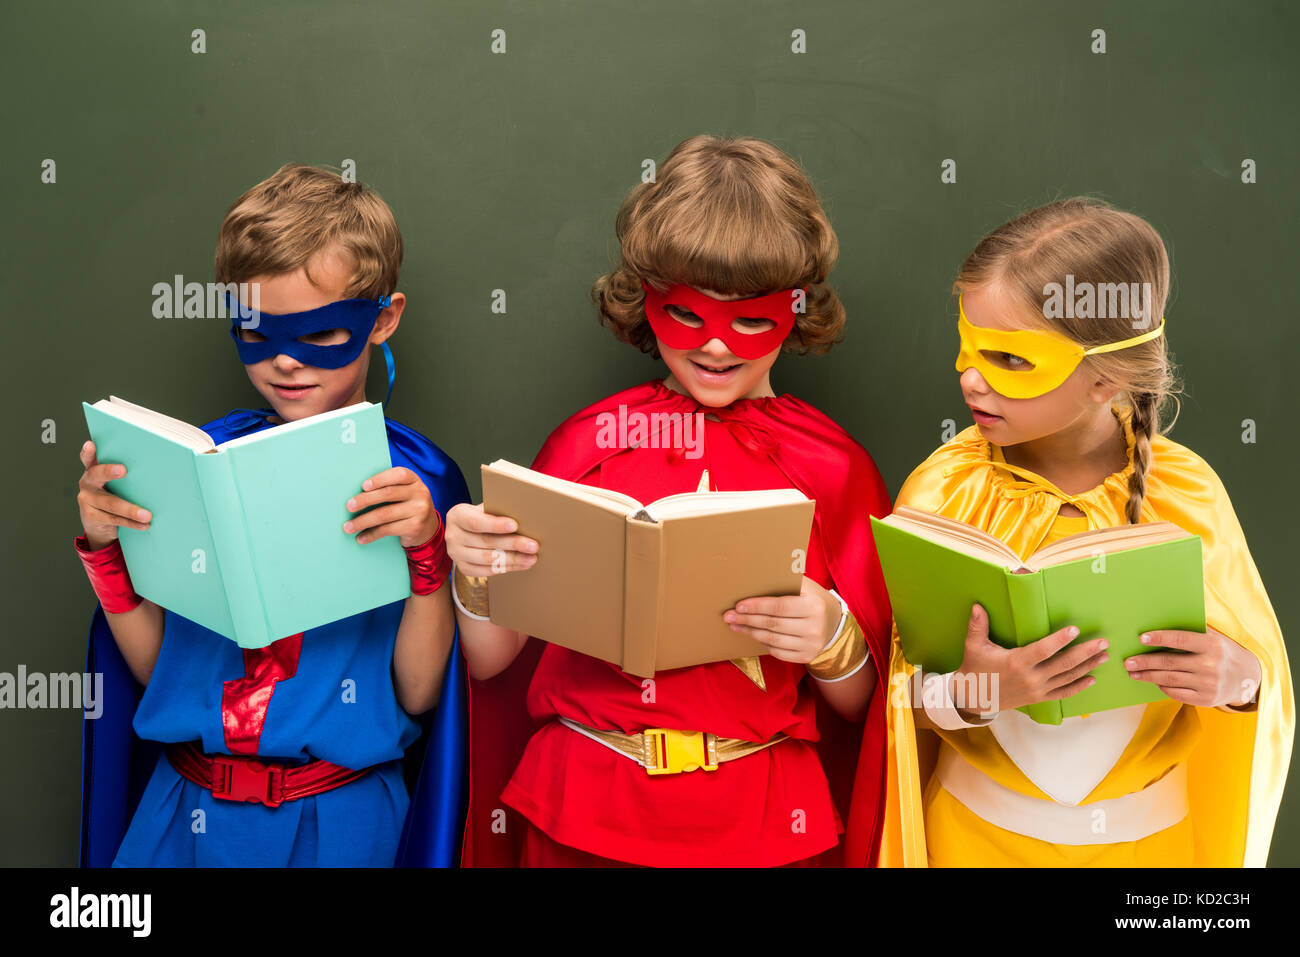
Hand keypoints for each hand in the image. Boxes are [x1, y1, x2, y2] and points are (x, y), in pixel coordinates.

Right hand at [77, 440, 152, 548]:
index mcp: (94, 470)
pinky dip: (131, 523)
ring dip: (130, 510)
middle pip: (97, 475)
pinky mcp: (91, 516)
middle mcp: (88, 482)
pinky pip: (113, 519)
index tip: (91, 445)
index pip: (89, 458)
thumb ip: (128, 476)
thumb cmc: (115, 496)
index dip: (88, 452)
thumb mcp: (118, 484)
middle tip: (123, 470)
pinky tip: (144, 524)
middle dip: (109, 471)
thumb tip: (157, 472)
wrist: (100, 524)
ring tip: (147, 515)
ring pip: (110, 503)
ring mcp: (87, 500)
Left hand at [343, 467, 439, 547]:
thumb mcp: (404, 491)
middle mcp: (420, 493)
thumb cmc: (407, 504)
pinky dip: (371, 534)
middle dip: (365, 500)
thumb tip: (357, 492)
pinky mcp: (415, 527)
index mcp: (414, 480)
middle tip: (349, 506)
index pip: (398, 475)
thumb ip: (389, 487)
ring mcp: (419, 511)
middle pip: (388, 494)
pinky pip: (387, 530)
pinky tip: (361, 537)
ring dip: (363, 521)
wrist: (428, 527)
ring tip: (348, 527)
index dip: (380, 479)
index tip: (363, 486)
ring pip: (385, 514)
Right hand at [443, 502, 537, 575]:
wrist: (465, 531)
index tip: (515, 525)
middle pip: (486, 542)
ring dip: (513, 559)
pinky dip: (506, 568)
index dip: (495, 525)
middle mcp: (453, 536)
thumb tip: (525, 515)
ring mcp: (456, 554)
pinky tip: (521, 564)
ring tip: (531, 558)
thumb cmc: (481, 516)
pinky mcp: (463, 568)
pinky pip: (486, 571)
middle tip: (533, 545)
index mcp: (457, 516)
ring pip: (488, 559)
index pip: (476, 522)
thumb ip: (498, 511)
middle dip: (513, 544)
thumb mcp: (484, 508)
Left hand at [722, 576, 841, 663]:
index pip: (779, 606)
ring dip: (750, 632)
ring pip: (773, 640)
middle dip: (747, 619)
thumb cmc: (814, 600)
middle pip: (773, 624)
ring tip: (735, 625)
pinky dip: (763, 643)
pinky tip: (753, 635)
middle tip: (729, 616)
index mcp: (814, 606)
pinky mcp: (806, 656)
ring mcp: (811, 645)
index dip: (757, 606)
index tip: (739, 605)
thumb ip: (788, 580)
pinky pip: (778, 652)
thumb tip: (758, 572)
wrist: (835, 625)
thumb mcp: (808, 587)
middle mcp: (814, 627)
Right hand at [952, 604, 1107, 714]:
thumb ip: (978, 625)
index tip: (1075, 630)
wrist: (973, 698)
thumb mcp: (974, 646)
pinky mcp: (1039, 698)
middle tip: (1103, 642)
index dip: (1059, 640)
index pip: (1043, 650)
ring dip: (1088, 667)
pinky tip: (1092, 679)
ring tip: (1103, 656)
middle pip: (1063, 664)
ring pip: (1068, 678)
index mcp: (1016, 662)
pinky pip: (1063, 693)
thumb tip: (977, 605)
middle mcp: (1030, 678)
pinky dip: (1079, 687)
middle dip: (1085, 653)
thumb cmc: (975, 668)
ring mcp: (1037, 690)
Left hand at [1125, 627, 1261, 706]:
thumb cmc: (1222, 651)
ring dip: (1147, 676)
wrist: (1248, 677)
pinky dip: (1162, 687)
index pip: (1181, 640)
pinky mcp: (1206, 699)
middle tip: (1127, 662)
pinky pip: (1176, 693)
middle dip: (1144, 662)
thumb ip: (1192, 630)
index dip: (1160, 638)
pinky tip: (1153, 681)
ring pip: (1169, 679)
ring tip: (1133, 673)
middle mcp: (1210, 665)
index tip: (1141, 638)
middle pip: (1169, 663)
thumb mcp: (1214, 637)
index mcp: (1211, 645)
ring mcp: (1208, 684)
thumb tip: (1159, 619)